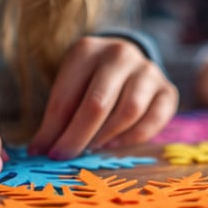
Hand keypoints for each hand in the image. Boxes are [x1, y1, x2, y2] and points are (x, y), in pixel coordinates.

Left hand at [28, 36, 178, 158]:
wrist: (127, 63)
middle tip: (64, 157)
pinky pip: (153, 120)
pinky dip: (131, 138)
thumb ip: (56, 118)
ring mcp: (147, 70)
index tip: (45, 152)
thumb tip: (39, 151)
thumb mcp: (69, 88)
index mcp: (87, 50)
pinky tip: (113, 145)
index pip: (67, 96)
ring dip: (105, 136)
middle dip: (77, 137)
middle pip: (97, 104)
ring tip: (90, 148)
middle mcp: (119, 54)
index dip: (54, 129)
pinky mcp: (168, 90)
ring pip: (128, 112)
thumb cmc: (89, 80)